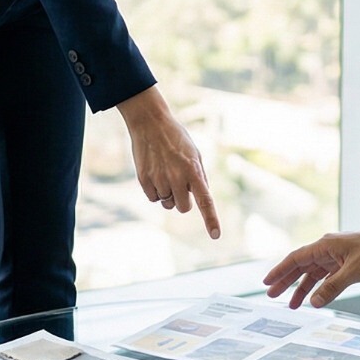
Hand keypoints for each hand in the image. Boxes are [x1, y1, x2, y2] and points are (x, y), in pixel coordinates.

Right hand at [117, 87, 219, 238]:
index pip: (205, 200)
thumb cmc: (176, 139)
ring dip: (168, 195)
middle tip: (179, 183)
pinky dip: (155, 191)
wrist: (150, 123)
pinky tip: (154, 173)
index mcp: (194, 170)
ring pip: (167, 204)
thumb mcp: (195, 154)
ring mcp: (159, 179)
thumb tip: (201, 197)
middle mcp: (177, 177)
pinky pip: (153, 198)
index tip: (216, 236)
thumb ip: (199, 177)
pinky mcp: (144, 180)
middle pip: (183, 207)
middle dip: (183, 200)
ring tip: (165, 173)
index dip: (211, 219)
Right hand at [261, 212, 359, 307]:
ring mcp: (338, 258)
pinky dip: (320, 288)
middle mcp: (329, 250)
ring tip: (292, 305)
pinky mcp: (349, 265)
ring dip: (303, 288)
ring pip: (314, 274)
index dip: (280, 271)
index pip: (296, 258)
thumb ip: (333, 287)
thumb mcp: (354, 271)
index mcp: (326, 246)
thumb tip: (314, 303)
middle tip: (272, 296)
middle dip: (287, 281)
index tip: (267, 282)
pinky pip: (328, 278)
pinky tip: (315, 299)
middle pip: (301, 267)